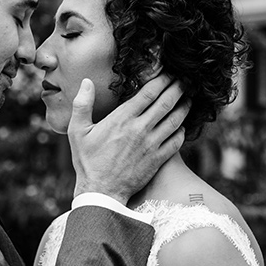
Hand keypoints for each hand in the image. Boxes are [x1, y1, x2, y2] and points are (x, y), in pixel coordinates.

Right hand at [68, 75, 188, 202]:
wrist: (101, 192)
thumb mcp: (77, 131)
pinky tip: (182, 126)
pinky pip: (177, 141)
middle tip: (185, 80)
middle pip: (166, 102)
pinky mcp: (158, 160)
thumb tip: (86, 82)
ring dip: (184, 107)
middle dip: (178, 88)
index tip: (168, 72)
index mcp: (122, 119)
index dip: (162, 79)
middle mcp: (140, 129)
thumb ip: (82, 105)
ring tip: (188, 98)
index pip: (148, 93)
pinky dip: (182, 131)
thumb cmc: (88, 162)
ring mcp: (151, 145)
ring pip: (175, 120)